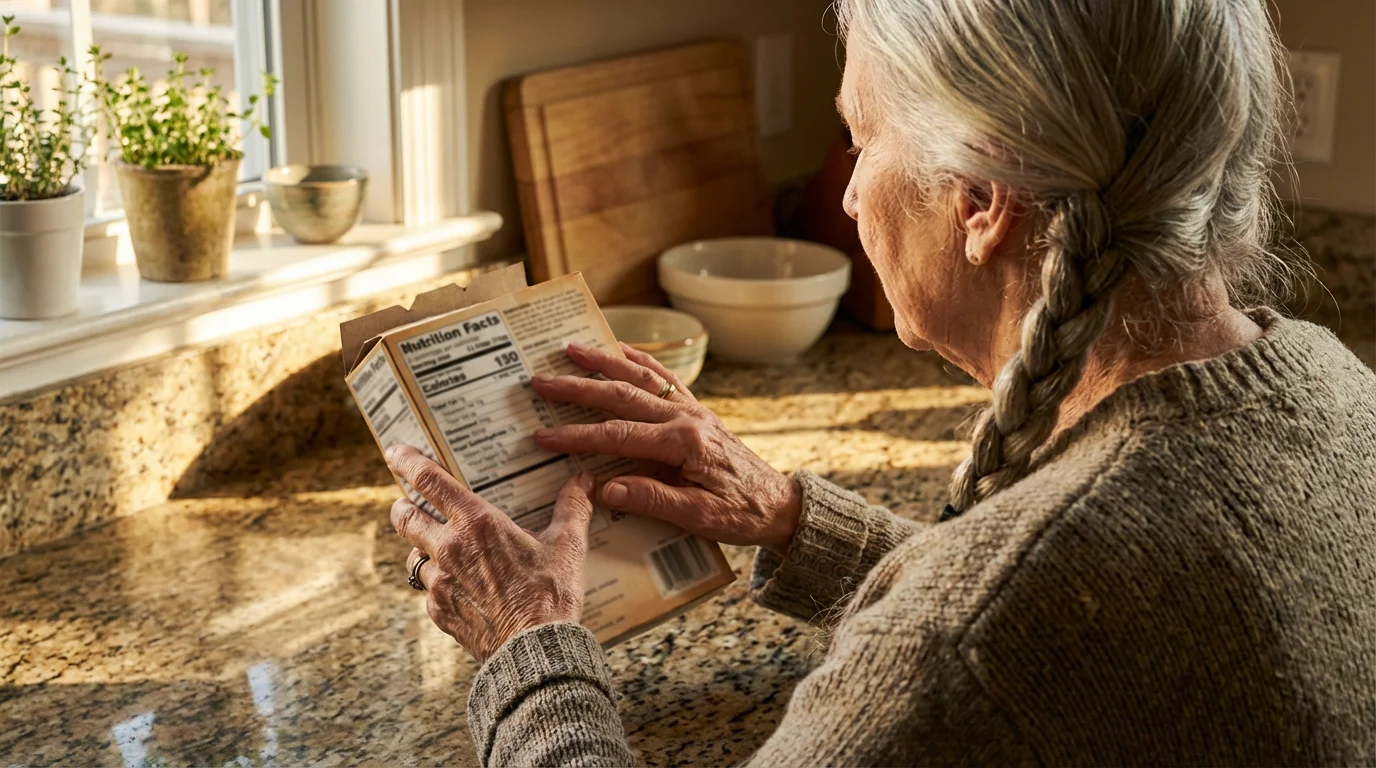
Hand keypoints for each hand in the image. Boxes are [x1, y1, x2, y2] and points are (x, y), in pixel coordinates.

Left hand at [385, 445, 594, 661]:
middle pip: (405, 517)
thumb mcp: (568, 546)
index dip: (407, 461)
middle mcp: (449, 548)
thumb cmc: (551, 597)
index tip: (396, 452)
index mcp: (477, 523)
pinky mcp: (440, 613)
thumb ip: (573, 508)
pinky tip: (458, 589)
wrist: (535, 653)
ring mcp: (440, 584)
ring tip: (436, 550)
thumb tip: (584, 481)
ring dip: (420, 549)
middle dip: (402, 505)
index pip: (429, 481)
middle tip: (406, 501)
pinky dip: (438, 587)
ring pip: (413, 557)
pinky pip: (429, 593)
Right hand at [531, 342, 801, 554]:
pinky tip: (619, 349)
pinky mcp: (697, 411)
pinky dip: (640, 360)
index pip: (619, 435)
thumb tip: (604, 490)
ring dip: (604, 361)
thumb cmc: (741, 515)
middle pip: (623, 396)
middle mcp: (687, 417)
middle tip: (542, 380)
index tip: (544, 437)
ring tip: (572, 347)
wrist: (780, 505)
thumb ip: (651, 500)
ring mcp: (693, 410)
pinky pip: (665, 378)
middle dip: (579, 388)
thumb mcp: (698, 518)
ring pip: (642, 377)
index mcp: (684, 443)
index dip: (578, 437)